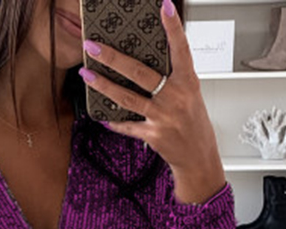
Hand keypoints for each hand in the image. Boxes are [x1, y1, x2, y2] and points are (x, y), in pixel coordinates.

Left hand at [78, 0, 225, 199]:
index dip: (173, 28)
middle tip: (93, 45)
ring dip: (103, 85)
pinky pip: (128, 126)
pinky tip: (102, 115)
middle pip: (139, 73)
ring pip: (127, 98)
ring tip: (86, 74)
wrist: (198, 157)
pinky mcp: (153, 135)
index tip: (163, 7)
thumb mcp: (191, 96)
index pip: (180, 50)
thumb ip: (173, 78)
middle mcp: (175, 98)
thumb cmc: (194, 124)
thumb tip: (147, 61)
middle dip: (112, 58)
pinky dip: (114, 121)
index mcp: (187, 83)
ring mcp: (162, 117)